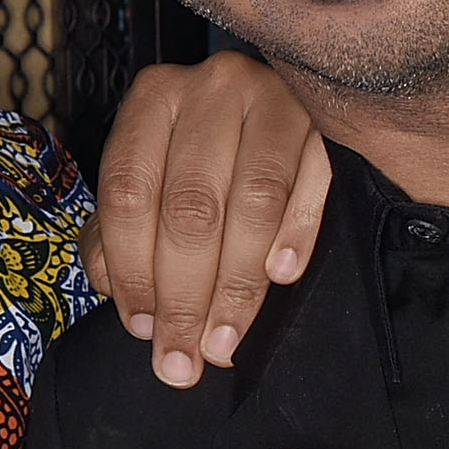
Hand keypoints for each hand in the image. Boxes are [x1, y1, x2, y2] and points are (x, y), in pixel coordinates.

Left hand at [86, 51, 329, 387]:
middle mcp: (210, 91)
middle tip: (185, 357)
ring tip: (224, 341)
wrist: (290, 91)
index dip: (132, 270)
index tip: (143, 329)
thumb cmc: (203, 150)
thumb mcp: (151, 177)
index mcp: (152, 102)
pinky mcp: (326, 118)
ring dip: (237, 285)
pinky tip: (282, 276)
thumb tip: (126, 302)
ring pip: (252, 202)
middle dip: (184, 295)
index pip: (129, 195)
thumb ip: (122, 235)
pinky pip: (314, 182)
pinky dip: (296, 234)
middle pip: (190, 207)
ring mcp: (273, 99)